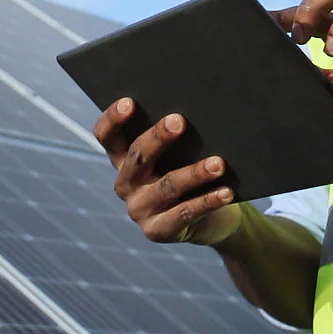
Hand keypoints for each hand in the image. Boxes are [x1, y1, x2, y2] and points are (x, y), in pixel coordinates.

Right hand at [93, 99, 238, 244]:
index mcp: (123, 160)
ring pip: (166, 186)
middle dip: (158, 137)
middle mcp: (126, 184)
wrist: (210, 221)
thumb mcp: (178, 156)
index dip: (113, 119)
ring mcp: (139, 210)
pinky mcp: (157, 231)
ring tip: (218, 164)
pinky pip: (184, 213)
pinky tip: (226, 192)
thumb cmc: (193, 175)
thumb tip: (195, 112)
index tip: (129, 102)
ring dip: (194, 173)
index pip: (107, 137)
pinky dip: (207, 201)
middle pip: (137, 157)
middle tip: (179, 121)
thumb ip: (175, 139)